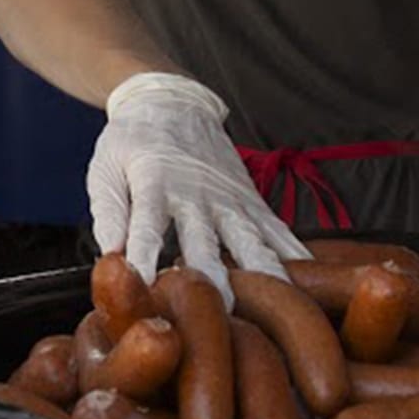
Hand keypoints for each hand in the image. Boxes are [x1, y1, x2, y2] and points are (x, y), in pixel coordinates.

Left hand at [86, 73, 311, 306]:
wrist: (173, 101)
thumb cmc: (132, 139)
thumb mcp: (106, 166)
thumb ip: (108, 211)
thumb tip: (110, 257)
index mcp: (154, 182)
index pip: (147, 226)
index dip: (144, 257)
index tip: (145, 289)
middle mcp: (195, 193)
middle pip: (205, 242)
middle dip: (212, 280)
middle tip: (219, 316)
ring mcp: (228, 198)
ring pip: (250, 241)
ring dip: (262, 276)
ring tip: (277, 311)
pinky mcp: (250, 200)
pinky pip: (277, 232)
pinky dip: (295, 257)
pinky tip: (312, 286)